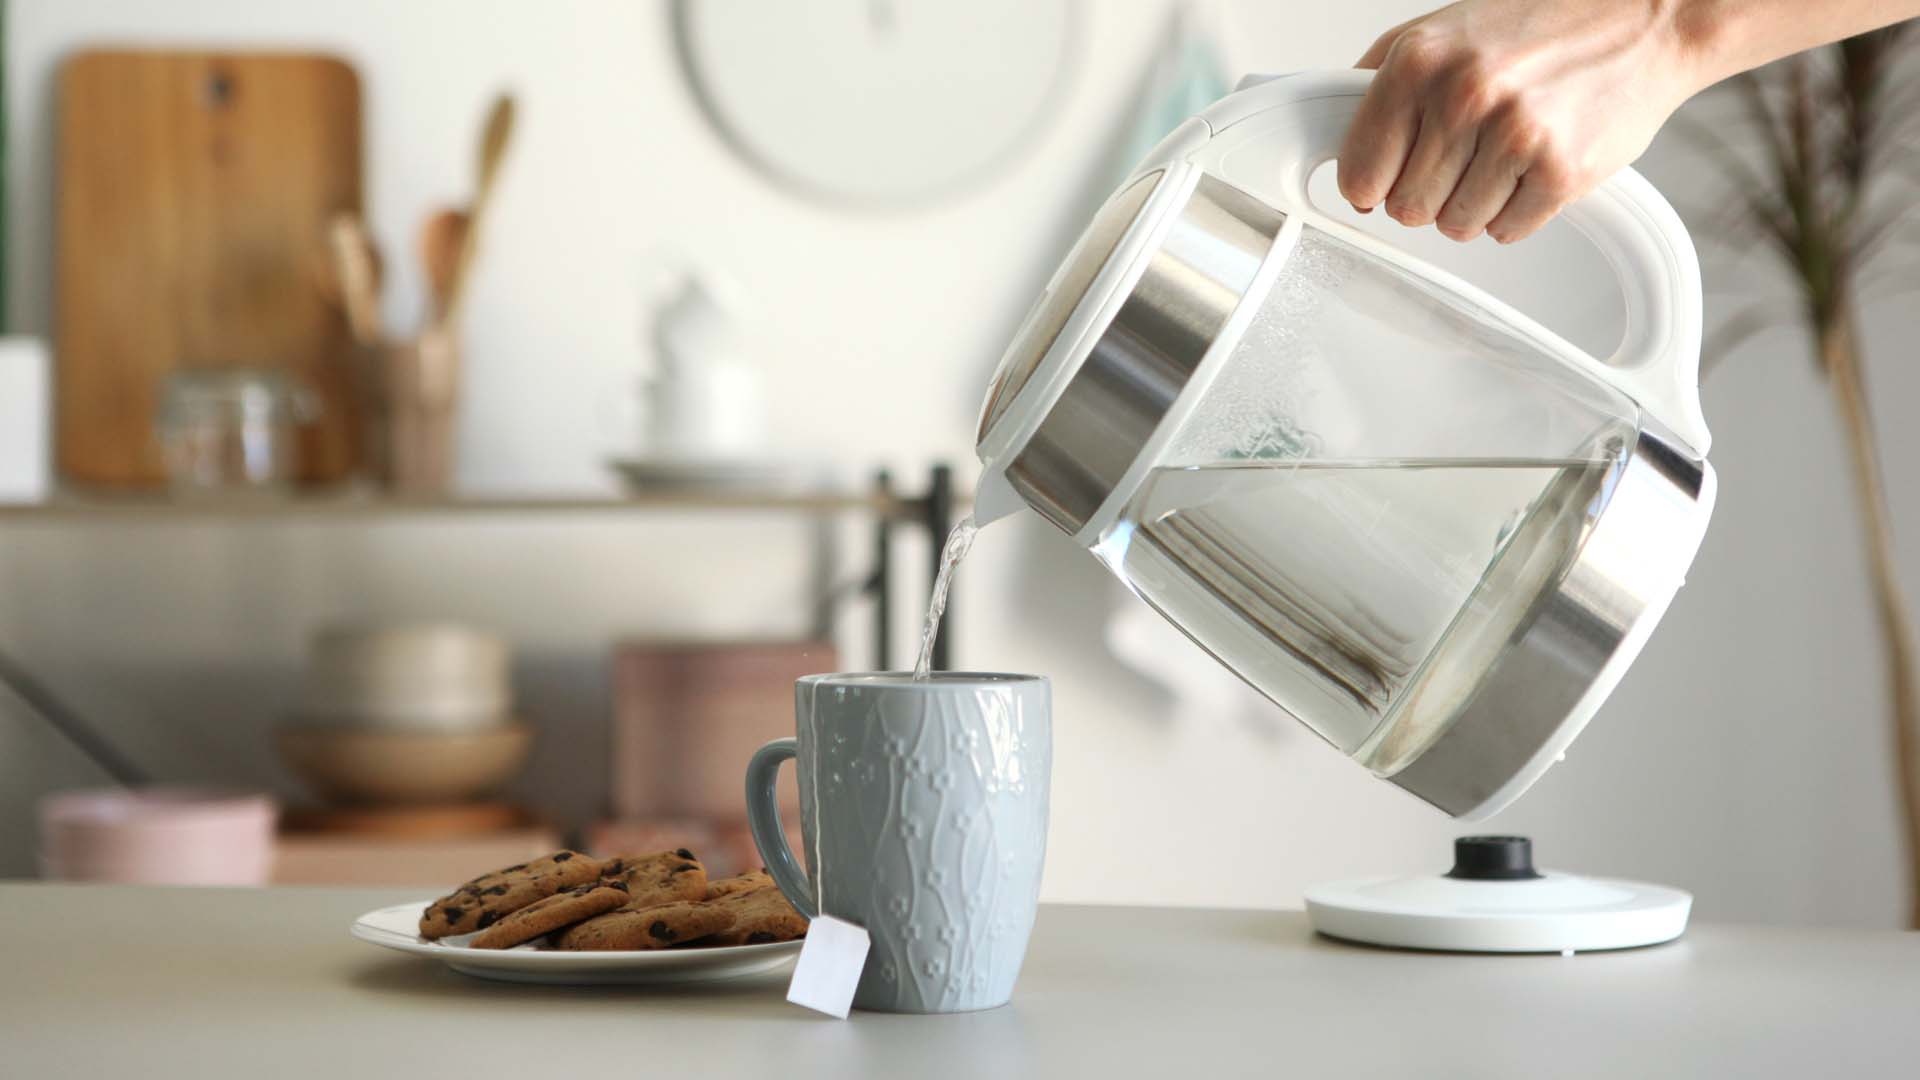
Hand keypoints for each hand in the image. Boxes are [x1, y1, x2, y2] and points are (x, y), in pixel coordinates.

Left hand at [1337, 0, 1706, 242]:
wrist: (1647, 18)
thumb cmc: (1541, 25)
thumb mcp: (1442, 31)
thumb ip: (1380, 84)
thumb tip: (1338, 147)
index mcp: (1419, 63)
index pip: (1359, 173)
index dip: (1375, 183)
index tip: (1391, 177)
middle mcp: (1463, 95)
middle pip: (1407, 208)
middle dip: (1430, 192)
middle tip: (1465, 157)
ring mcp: (1514, 134)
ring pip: (1454, 226)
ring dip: (1474, 204)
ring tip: (1503, 155)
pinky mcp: (1561, 171)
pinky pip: (1505, 231)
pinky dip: (1516, 211)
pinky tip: (1534, 166)